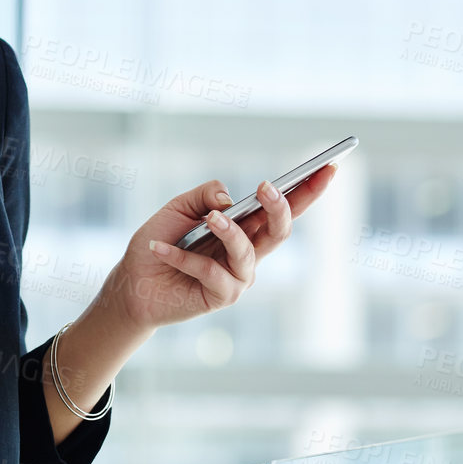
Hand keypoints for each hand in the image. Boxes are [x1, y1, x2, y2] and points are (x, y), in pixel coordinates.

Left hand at [100, 165, 337, 331]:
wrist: (133, 280)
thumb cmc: (159, 240)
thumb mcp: (179, 208)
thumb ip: (205, 195)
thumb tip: (229, 198)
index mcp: (246, 227)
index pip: (285, 207)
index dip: (309, 189)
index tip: (329, 166)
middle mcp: (248, 252)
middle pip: (280, 231)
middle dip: (280, 207)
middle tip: (267, 187)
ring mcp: (238, 277)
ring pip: (247, 252)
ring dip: (229, 232)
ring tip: (209, 219)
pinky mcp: (221, 297)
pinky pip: (212, 273)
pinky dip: (185, 258)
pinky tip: (162, 248)